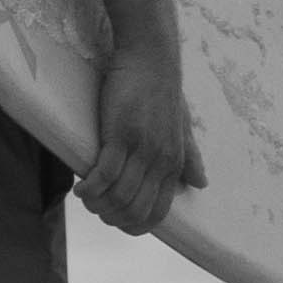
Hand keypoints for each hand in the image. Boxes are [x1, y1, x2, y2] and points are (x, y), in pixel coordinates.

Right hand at [78, 37, 205, 237]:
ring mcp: (141, 150)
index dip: (134, 225)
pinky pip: (104, 176)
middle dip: (111, 218)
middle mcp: (160, 162)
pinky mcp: (120, 136)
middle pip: (134, 210)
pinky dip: (89, 189)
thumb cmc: (163, 90)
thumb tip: (203, 183)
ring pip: (118, 197)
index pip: (157, 212)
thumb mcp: (182, 127)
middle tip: (96, 208)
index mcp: (174, 164)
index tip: (115, 220)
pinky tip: (79, 187)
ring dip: (97, 205)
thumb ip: (190, 156)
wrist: (151, 57)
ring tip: (85, 197)